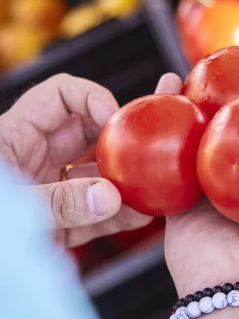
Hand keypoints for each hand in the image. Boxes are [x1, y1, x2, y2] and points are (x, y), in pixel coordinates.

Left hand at [0, 71, 181, 245]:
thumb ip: (59, 202)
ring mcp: (45, 189)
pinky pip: (89, 213)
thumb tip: (111, 197)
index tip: (117, 122)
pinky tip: (136, 216)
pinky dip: (113, 215)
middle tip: (142, 155)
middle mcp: (33, 156)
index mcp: (14, 135)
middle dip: (117, 142)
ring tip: (146, 194)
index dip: (94, 98)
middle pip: (86, 133)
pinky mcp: (51, 224)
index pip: (62, 95)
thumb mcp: (11, 206)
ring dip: (119, 183)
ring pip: (92, 176)